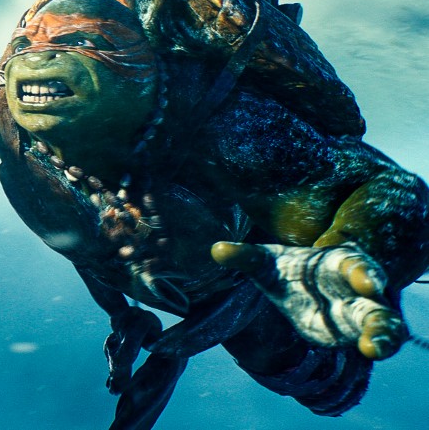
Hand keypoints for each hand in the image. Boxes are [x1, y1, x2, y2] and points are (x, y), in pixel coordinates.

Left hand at [211, 242, 406, 359]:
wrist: (308, 283)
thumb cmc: (290, 269)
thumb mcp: (268, 263)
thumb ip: (246, 257)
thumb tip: (216, 250)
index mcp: (338, 263)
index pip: (354, 265)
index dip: (362, 272)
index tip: (366, 282)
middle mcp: (357, 288)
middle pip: (375, 299)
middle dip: (378, 312)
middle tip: (378, 328)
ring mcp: (361, 311)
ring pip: (382, 322)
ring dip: (383, 335)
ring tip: (375, 347)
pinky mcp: (356, 331)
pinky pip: (376, 338)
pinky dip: (379, 345)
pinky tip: (373, 350)